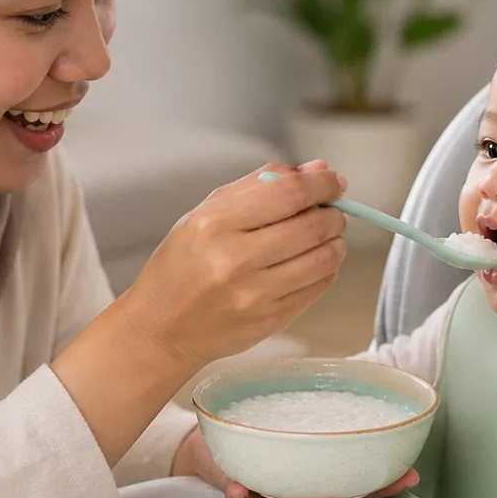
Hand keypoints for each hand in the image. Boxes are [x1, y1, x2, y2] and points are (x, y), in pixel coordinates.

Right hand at [122, 161, 346, 369]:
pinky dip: (325, 268)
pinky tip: (310, 262)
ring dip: (335, 241)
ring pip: (324, 258)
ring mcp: (255, 295)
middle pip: (313, 225)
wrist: (161, 328)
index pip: (289, 193)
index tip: (333, 181)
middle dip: (334, 213)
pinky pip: (319, 286)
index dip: (322, 183)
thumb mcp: (206, 212)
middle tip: (331, 210)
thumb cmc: (182, 264)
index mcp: (215, 224)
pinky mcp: (271, 320)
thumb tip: (317, 169)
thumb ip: (260, 184)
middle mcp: (236, 260)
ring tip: (324, 236)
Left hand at [172, 425, 418, 497]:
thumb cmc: (267, 424)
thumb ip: (334, 401)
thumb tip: (377, 374)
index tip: (407, 477)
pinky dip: (240, 495)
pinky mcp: (236, 485)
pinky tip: (241, 488)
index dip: (385, 483)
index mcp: (320, 471)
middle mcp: (298, 486)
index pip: (358, 482)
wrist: (213, 436)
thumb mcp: (302, 412)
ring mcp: (268, 488)